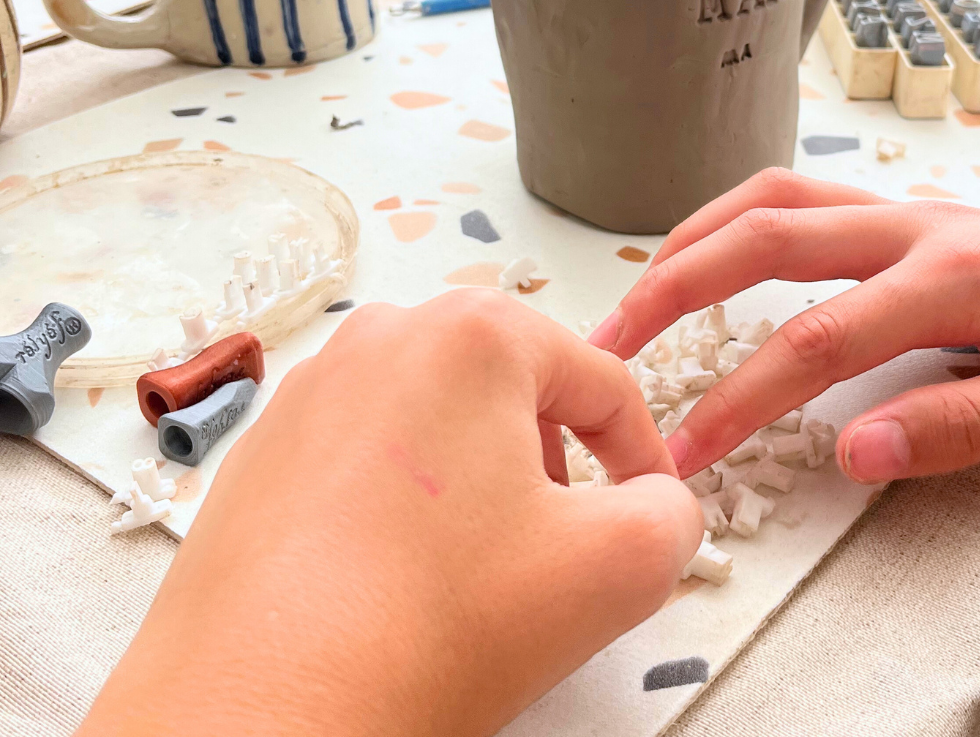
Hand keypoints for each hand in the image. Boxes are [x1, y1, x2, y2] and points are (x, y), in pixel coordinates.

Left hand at [80, 292, 700, 736]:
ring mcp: (310, 387)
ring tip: (476, 560)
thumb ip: (673, 514)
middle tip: (560, 538)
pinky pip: (366, 451)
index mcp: (473, 333)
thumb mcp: (613, 569)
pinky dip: (404, 497)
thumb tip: (657, 504)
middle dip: (555, 457)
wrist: (256, 716)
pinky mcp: (260, 447)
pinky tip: (396, 571)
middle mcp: (384, 334)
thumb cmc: (433, 624)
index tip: (648, 512)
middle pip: (515, 387)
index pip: (601, 380)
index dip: (643, 452)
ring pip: (438, 415)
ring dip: (479, 476)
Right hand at [588, 168, 979, 483]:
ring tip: (637, 293)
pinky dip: (733, 218)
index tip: (688, 450)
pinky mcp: (896, 211)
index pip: (816, 339)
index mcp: (949, 278)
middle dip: (674, 290)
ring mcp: (899, 208)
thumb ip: (959, 426)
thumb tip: (853, 454)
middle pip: (763, 239)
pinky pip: (794, 195)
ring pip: (769, 199)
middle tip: (613, 346)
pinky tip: (708, 251)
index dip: (741, 398)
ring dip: (692, 239)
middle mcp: (909, 227)